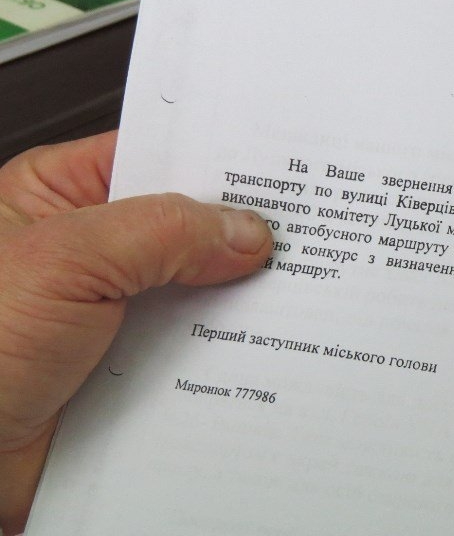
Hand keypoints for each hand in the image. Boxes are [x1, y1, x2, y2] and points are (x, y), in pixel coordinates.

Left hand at [0, 132, 270, 534]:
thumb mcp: (62, 260)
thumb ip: (162, 232)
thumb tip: (246, 230)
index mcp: (67, 197)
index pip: (164, 158)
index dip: (224, 163)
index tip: (287, 174)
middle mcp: (101, 255)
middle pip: (196, 230)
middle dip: (248, 240)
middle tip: (309, 241)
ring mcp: (123, 318)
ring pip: (206, 298)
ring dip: (246, 307)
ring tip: (303, 302)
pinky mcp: (138, 377)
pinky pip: (202, 359)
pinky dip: (235, 362)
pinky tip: (270, 358)